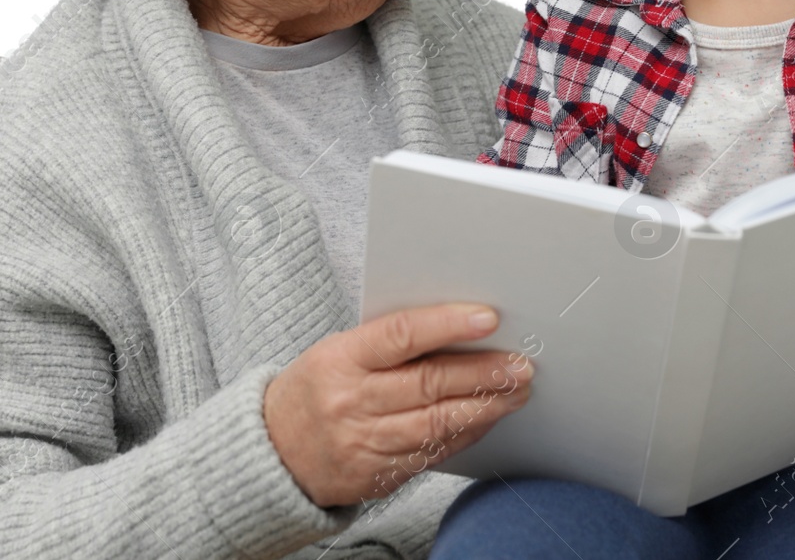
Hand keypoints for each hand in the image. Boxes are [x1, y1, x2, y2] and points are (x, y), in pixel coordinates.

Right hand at [263, 303, 533, 507]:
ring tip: (516, 392)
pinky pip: (431, 454)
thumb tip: (456, 327)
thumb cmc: (315, 388)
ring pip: (436, 424)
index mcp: (340, 359)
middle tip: (521, 364)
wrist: (272, 451)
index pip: (401, 335)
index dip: (447, 324)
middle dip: (483, 374)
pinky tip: (485, 420)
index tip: (488, 318)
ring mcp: (363, 443)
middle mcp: (351, 402)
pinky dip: (464, 435)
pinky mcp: (376, 475)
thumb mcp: (336, 352)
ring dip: (484, 407)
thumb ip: (388, 342)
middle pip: (429, 384)